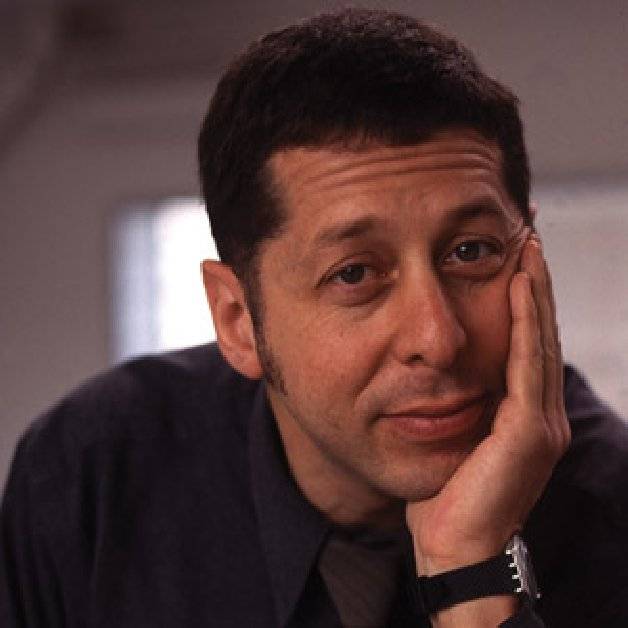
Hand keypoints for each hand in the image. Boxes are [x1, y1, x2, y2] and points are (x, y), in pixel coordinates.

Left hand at [406, 234, 570, 587]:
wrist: (451, 548)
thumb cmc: (442, 495)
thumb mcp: (449, 437)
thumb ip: (453, 401)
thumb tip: (431, 370)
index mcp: (520, 413)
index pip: (524, 340)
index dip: (522, 297)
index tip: (511, 254)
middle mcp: (538, 413)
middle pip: (537, 330)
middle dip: (533, 281)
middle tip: (525, 233)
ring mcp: (539, 423)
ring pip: (538, 338)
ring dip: (534, 290)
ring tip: (527, 244)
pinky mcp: (529, 433)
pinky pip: (527, 363)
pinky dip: (526, 320)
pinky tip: (521, 283)